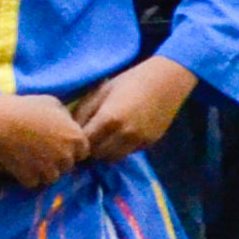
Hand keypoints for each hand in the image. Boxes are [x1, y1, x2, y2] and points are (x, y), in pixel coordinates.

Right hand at [0, 90, 84, 189]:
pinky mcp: (29, 177)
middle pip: (68, 166)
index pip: (83, 152)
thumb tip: (69, 126)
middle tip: (43, 152)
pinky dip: (28, 177)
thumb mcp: (55, 105)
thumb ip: (67, 119)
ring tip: (32, 160)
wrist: (0, 120)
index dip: (71, 149)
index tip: (59, 145)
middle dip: (58, 160)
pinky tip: (22, 165)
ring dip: (44, 171)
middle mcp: (66, 156)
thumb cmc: (27, 107)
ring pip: (52, 177)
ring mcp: (48, 168)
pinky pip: (34, 183)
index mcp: (76, 138)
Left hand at [68, 53, 196, 167]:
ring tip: (102, 142)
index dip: (76, 143)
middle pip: (97, 155)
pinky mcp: (150, 141)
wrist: (168, 79)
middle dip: (89, 151)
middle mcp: (124, 133)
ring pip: (113, 158)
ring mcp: (139, 139)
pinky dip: (121, 149)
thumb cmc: (130, 80)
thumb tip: (71, 129)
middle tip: (86, 143)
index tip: (72, 141)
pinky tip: (120, 136)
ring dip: (104, 153)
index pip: (84, 143)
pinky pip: (129, 152)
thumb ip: (84, 111)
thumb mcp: (102, 91)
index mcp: (108, 118)